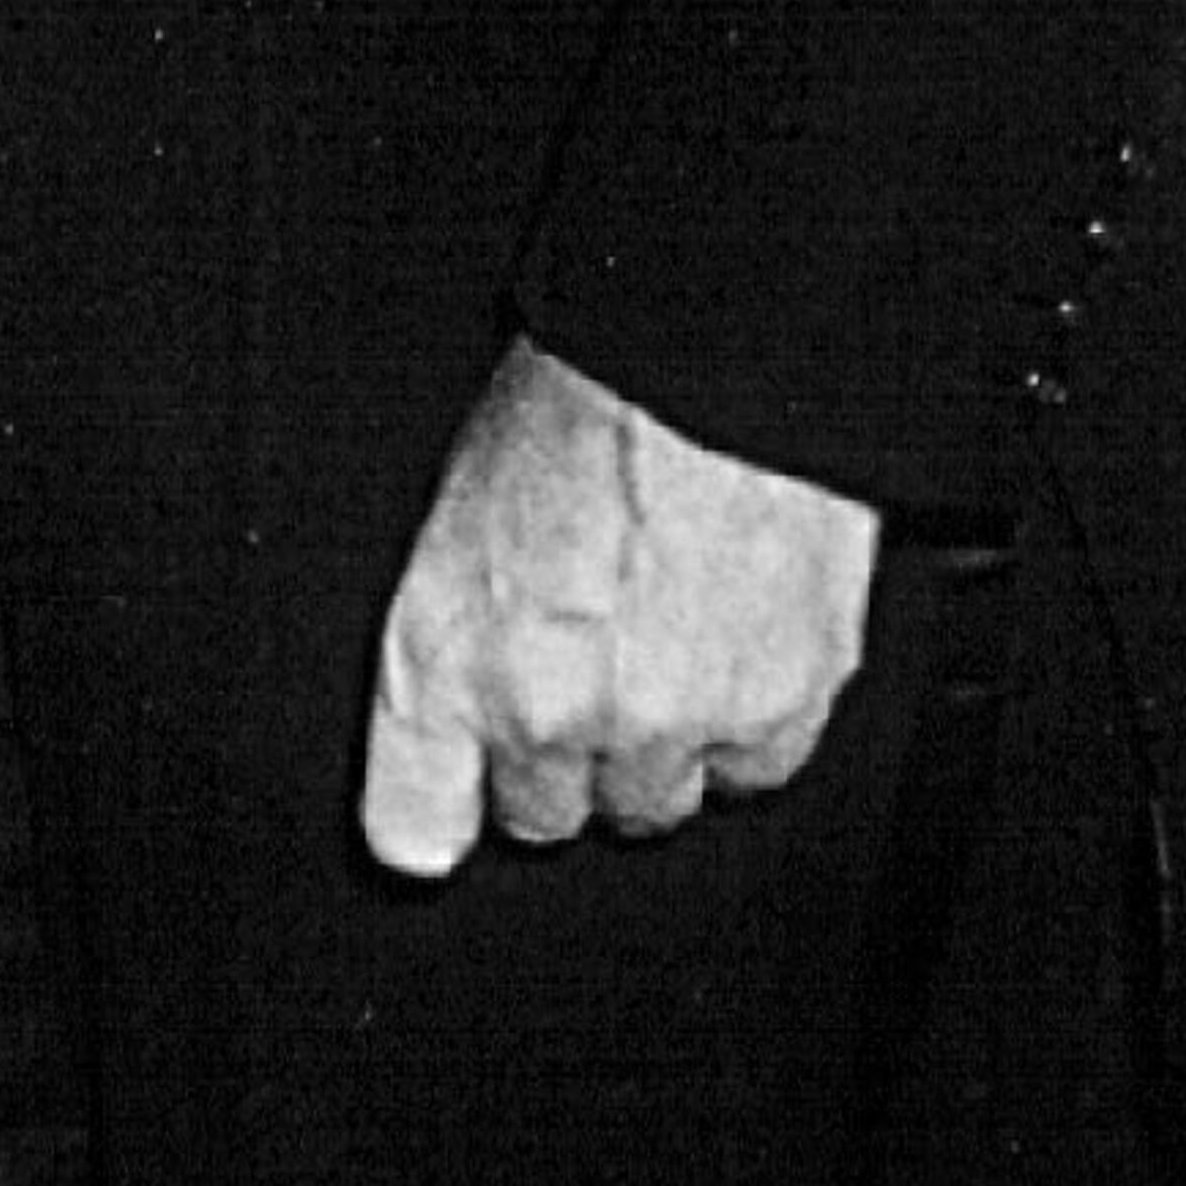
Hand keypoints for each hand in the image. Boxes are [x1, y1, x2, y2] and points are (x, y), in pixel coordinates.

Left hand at [358, 337, 878, 876]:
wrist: (712, 355)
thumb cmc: (584, 403)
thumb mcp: (457, 518)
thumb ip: (448, 643)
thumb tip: (454, 738)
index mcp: (446, 660)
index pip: (413, 830)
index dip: (436, 814)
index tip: (450, 807)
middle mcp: (549, 711)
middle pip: (547, 817)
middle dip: (563, 753)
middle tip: (592, 659)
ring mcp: (664, 721)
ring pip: (653, 802)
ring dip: (658, 746)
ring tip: (670, 637)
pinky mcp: (771, 710)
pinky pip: (752, 773)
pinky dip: (749, 726)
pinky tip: (737, 640)